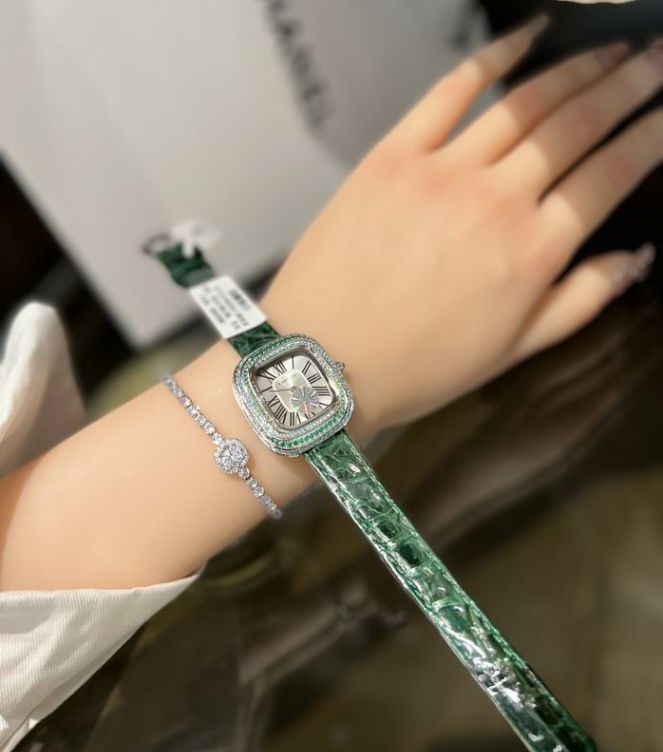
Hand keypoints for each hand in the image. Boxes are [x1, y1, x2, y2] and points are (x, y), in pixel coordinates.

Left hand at [262, 16, 662, 436]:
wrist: (322, 362)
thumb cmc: (418, 367)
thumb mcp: (510, 351)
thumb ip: (579, 301)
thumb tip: (636, 258)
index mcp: (533, 252)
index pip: (611, 175)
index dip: (652, 136)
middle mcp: (497, 200)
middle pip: (578, 124)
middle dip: (628, 84)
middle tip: (655, 59)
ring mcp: (443, 171)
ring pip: (526, 102)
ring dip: (577, 68)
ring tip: (609, 49)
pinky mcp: (393, 155)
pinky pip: (450, 91)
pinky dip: (493, 56)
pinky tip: (525, 36)